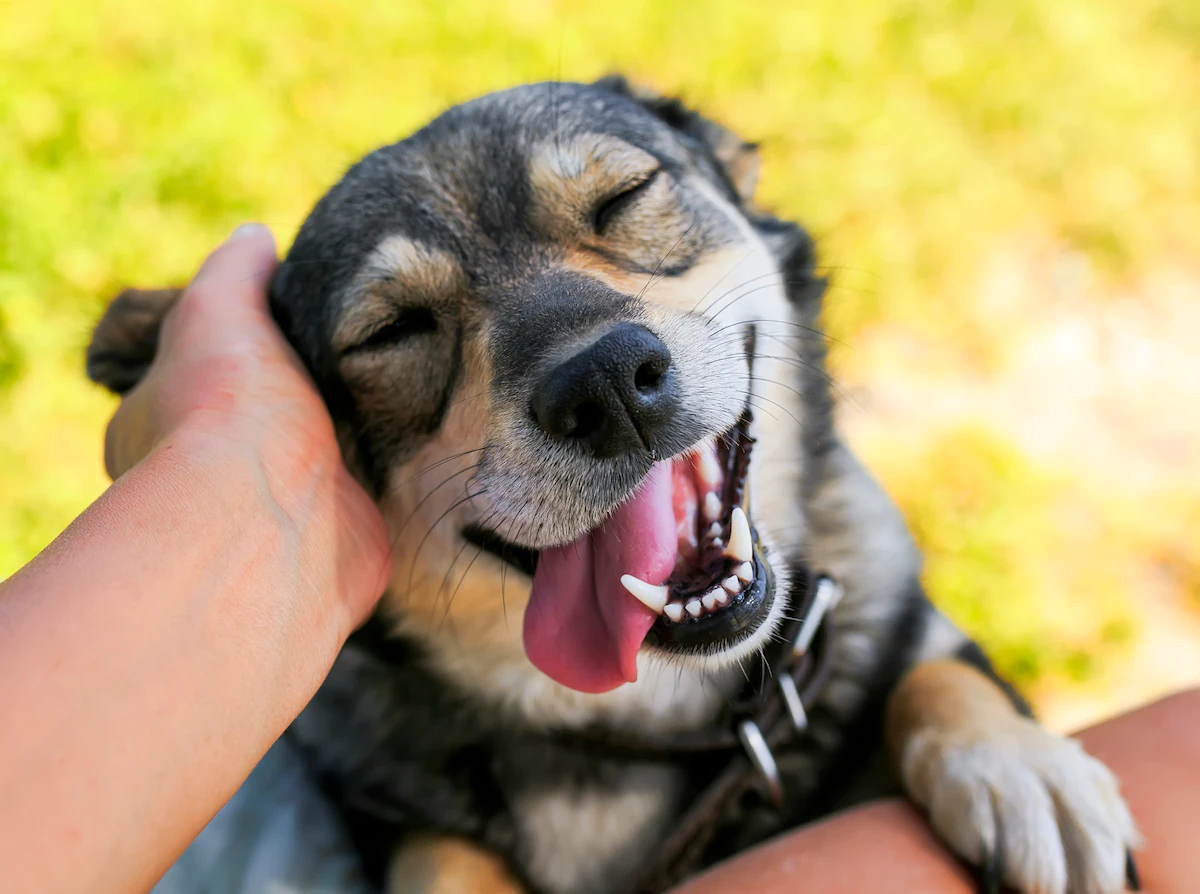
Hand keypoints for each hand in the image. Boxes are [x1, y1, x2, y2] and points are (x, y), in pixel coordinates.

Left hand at [103, 224, 390, 631]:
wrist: (276, 521)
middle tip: (360, 350)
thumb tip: (256, 236)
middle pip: (262, 420)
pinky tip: (422, 437)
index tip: (285, 323)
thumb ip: (236, 271)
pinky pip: (368, 497)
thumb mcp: (218, 310)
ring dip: (354, 434)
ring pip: (319, 460)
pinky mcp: (340, 538)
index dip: (234, 349)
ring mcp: (277, 514)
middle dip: (304, 393)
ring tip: (406, 380)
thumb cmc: (229, 413)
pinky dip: (391, 474)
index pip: (193, 376)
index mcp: (159, 423)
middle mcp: (210, 478)